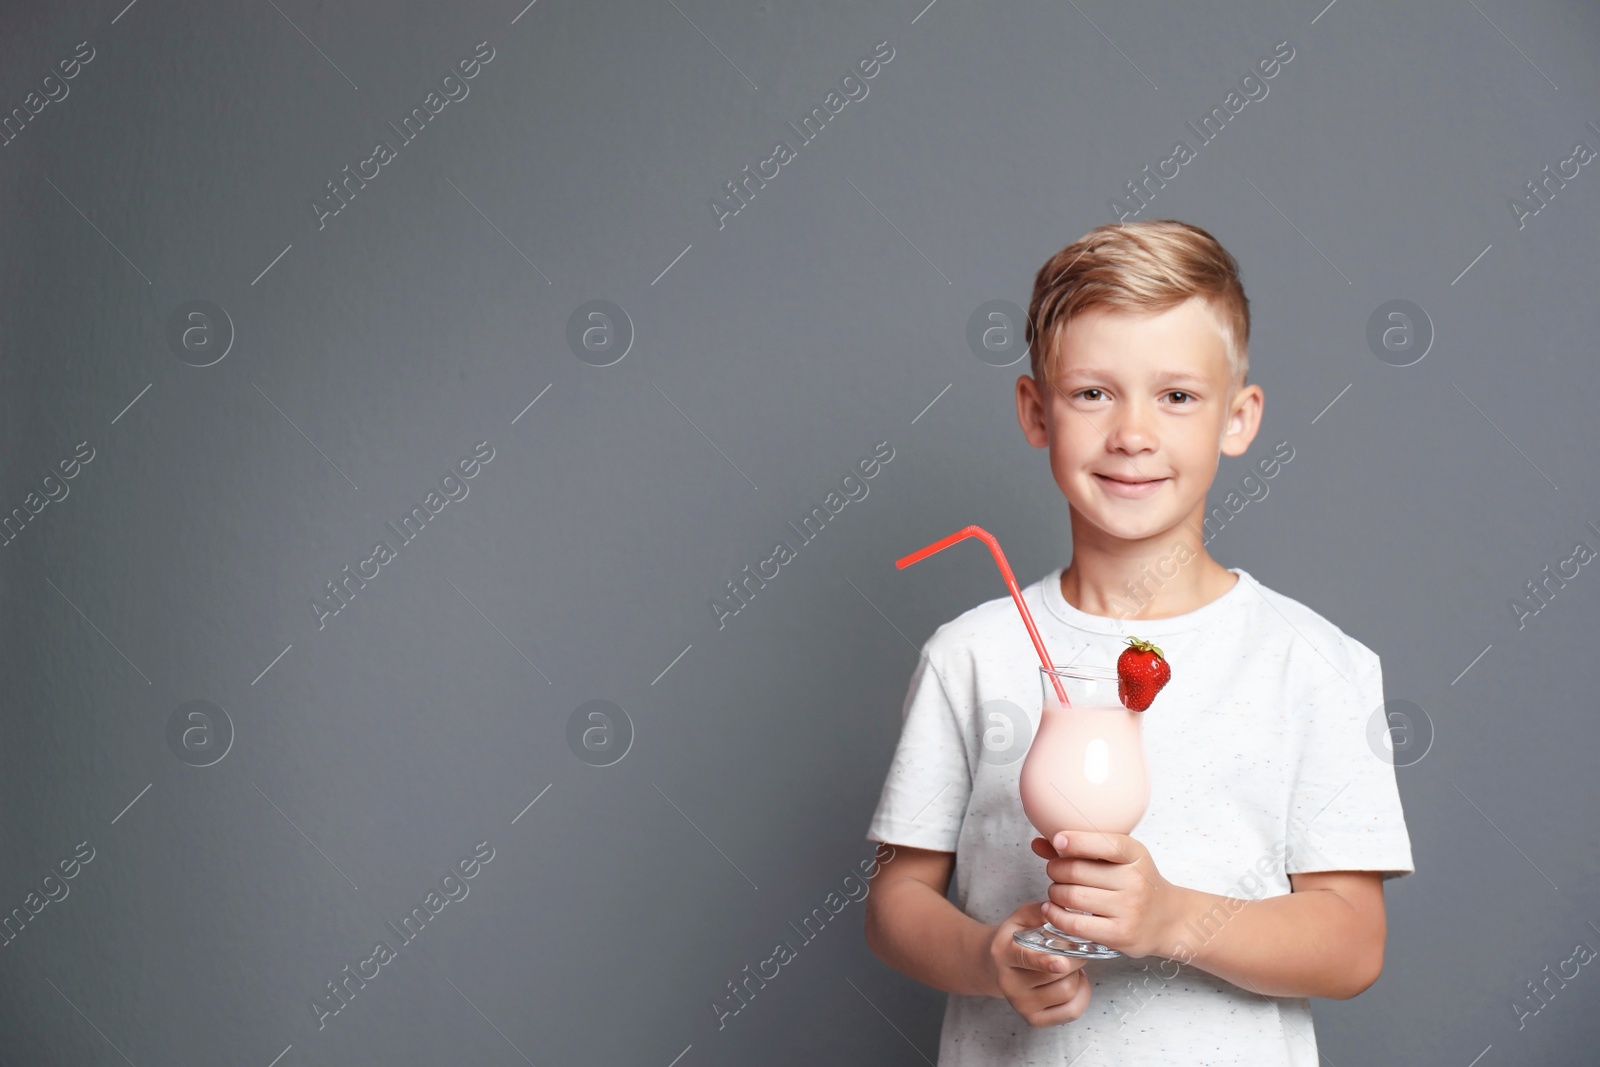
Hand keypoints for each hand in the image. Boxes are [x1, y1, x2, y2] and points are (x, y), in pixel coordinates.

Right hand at [985, 902, 1092, 1027]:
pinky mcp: (1034, 1020)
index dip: (1044, 961)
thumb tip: (1055, 908)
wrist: (996, 967)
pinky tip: (1074, 982)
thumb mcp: (1019, 918)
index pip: (1025, 959)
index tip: (1061, 963)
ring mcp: (1021, 1005)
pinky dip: (1082, 995)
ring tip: (1070, 966)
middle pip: (1055, 975)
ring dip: (1077, 976)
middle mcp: (1009, 983)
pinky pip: (1072, 1011)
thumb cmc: (1014, 939)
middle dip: (1075, 959)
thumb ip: (1037, 912)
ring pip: (1067, 992)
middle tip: (1076, 949)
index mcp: (1003, 954)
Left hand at [1031, 831, 1182, 959]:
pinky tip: (1052, 909)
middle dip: (1055, 869)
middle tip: (1055, 872)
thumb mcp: (1118, 860)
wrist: (1168, 919)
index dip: (1076, 840)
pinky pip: (1075, 923)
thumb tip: (1038, 843)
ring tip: (1057, 891)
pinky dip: (1055, 915)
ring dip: (1054, 892)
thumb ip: (1080, 850)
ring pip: (1072, 896)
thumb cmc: (1136, 883)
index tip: (1058, 840)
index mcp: (1136, 855)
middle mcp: (1135, 881)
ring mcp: (1128, 909)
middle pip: (1076, 870)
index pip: (1104, 843)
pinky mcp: (1119, 934)